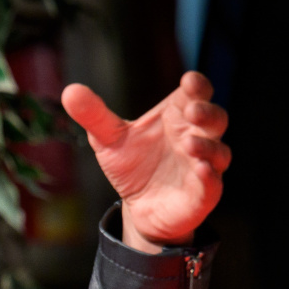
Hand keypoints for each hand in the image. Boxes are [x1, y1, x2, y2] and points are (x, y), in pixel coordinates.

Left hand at [62, 71, 229, 252]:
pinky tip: (201, 170)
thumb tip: (70, 91)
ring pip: (218, 151)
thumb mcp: (108, 139)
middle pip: (215, 119)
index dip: (197, 86)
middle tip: (191, 111)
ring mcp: (204, 165)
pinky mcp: (204, 193)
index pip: (197, 94)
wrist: (137, 207)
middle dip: (207, 113)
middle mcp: (196, 137)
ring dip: (207, 146)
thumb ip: (94, 115)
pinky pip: (212, 184)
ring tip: (189, 143)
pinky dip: (209, 177)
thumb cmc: (131, 165)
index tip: (189, 81)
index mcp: (178, 116)